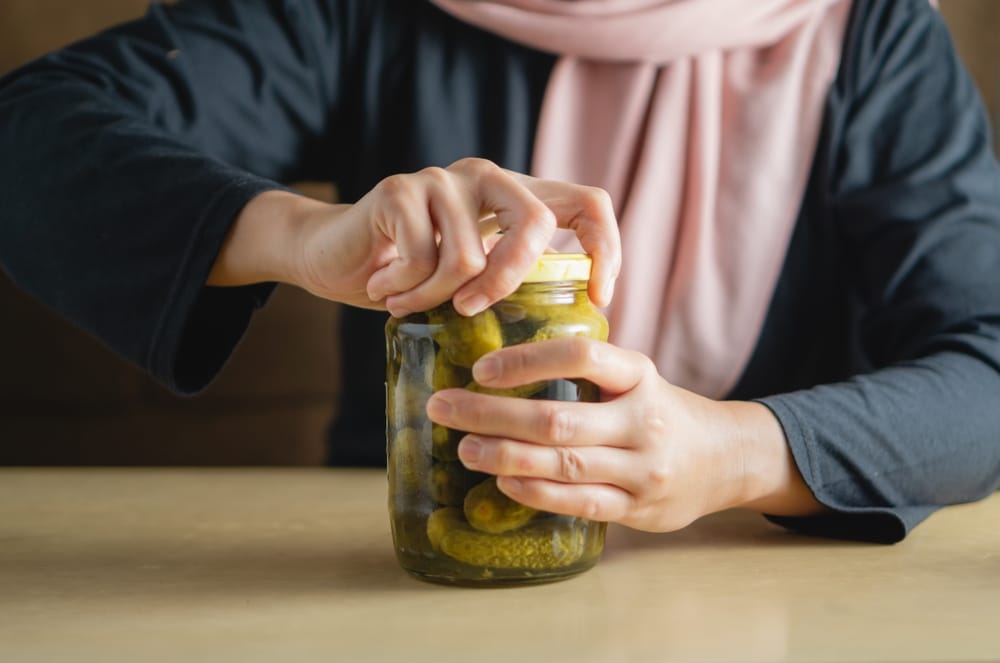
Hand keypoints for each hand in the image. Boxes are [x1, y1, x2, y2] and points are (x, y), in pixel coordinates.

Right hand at [210, 158, 620, 315]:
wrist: (331, 256)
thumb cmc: (409, 276)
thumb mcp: (472, 280)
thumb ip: (512, 279)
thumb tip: (571, 326)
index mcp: (514, 196)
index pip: (587, 201)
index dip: (605, 247)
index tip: (598, 299)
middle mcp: (486, 178)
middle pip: (535, 222)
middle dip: (509, 280)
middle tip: (470, 310)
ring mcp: (443, 180)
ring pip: (470, 256)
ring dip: (434, 296)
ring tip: (406, 301)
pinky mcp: (400, 190)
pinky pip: (422, 260)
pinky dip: (404, 290)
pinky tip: (384, 287)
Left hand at [425, 337, 822, 531]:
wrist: (726, 459)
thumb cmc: (661, 411)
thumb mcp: (636, 378)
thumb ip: (587, 372)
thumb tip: (501, 365)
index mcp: (640, 375)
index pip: (582, 357)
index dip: (526, 361)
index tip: (481, 368)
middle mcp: (644, 420)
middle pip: (557, 419)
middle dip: (490, 413)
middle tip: (443, 407)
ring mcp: (644, 469)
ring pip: (562, 464)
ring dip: (503, 456)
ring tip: (464, 447)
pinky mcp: (639, 508)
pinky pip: (578, 502)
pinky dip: (536, 492)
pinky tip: (503, 482)